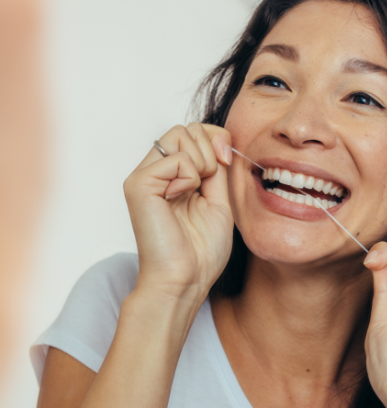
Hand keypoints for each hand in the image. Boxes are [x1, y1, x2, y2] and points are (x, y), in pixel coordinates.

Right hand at [123, 123, 233, 301]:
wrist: (186, 280)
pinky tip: (180, 199)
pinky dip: (189, 177)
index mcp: (173, 177)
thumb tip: (220, 141)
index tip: (227, 161)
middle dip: (210, 148)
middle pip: (186, 128)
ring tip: (195, 192)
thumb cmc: (201, 251)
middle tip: (211, 182)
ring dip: (202, 162)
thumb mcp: (219, 201)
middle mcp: (155, 172)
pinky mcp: (138, 185)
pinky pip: (175, 158)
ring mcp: (144, 177)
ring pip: (179, 134)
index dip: (215, 138)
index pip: (193, 132)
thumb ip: (217, 170)